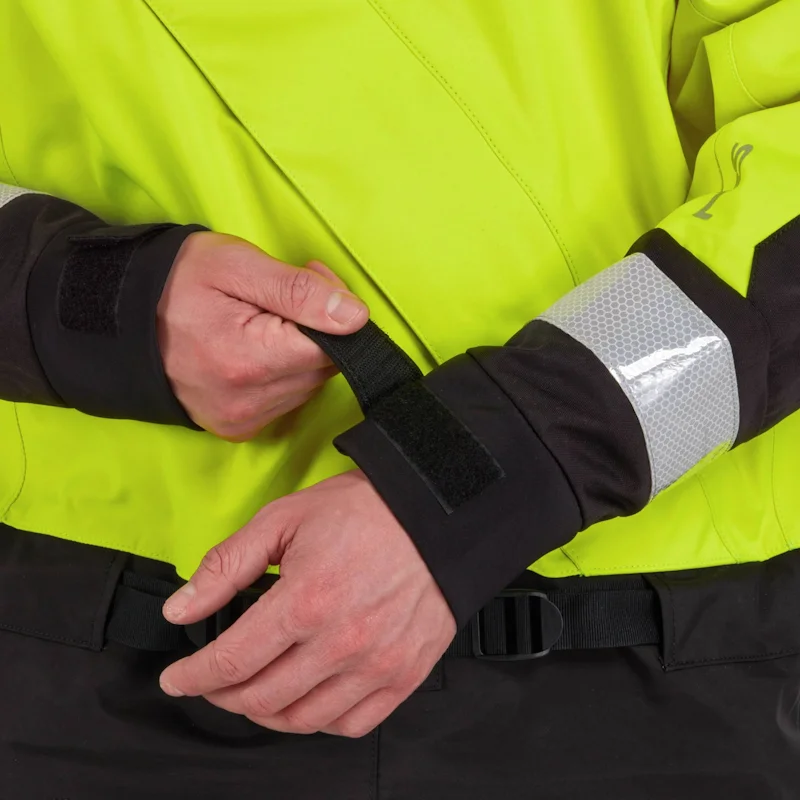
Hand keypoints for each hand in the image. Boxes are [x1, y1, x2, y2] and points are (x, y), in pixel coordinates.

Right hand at [157, 232, 368, 439]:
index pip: (334, 347)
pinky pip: (286, 399)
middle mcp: (248, 402)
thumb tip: (355, 318)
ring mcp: (242, 420)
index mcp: (249, 361)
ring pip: (308, 385)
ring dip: (302, 352)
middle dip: (318, 329)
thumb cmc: (178, 281)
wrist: (121, 318)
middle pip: (323, 369)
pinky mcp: (237, 428)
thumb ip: (298, 291)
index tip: (311, 279)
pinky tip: (257, 347)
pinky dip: (283, 373)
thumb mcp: (237, 265)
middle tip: (285, 294)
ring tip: (266, 318)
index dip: (333, 311)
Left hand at [158, 471, 456, 736]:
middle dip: (222, 696)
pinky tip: (306, 699)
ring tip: (254, 692)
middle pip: (261, 699)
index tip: (177, 679)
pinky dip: (317, 721)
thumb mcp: (283, 519)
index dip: (192, 677)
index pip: (231, 662)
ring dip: (265, 713)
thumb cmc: (364, 511)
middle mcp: (342, 642)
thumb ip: (227, 566)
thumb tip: (181, 609)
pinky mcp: (404, 674)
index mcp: (306, 600)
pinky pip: (351, 724)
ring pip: (302, 719)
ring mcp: (376, 664)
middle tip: (213, 682)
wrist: (433, 514)